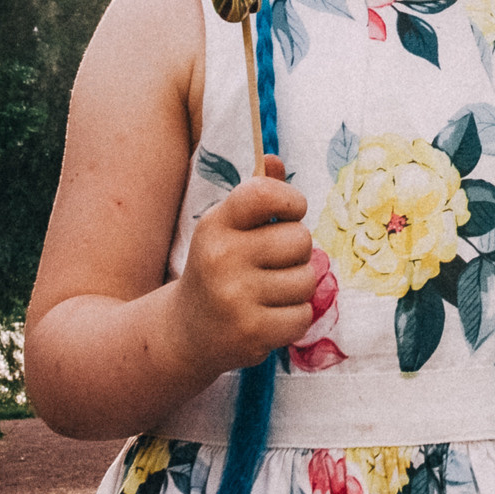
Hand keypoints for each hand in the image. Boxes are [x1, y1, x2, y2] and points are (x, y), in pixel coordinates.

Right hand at [171, 154, 316, 373]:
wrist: (187, 332)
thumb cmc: (218, 267)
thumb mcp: (227, 227)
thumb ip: (256, 192)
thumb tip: (275, 161)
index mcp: (216, 224)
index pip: (265, 194)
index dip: (291, 200)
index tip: (290, 213)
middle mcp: (222, 258)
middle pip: (300, 240)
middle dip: (297, 251)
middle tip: (275, 262)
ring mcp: (235, 298)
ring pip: (307, 279)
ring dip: (298, 286)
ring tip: (272, 290)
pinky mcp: (251, 332)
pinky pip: (304, 315)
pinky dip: (295, 316)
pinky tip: (271, 315)